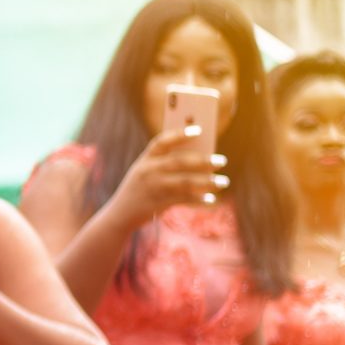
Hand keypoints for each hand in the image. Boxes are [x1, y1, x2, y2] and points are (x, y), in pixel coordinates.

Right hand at [109, 127, 228, 228]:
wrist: (120, 214)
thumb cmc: (140, 188)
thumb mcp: (146, 172)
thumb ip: (166, 164)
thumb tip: (200, 158)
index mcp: (144, 160)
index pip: (161, 141)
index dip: (179, 134)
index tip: (199, 129)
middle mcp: (148, 171)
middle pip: (179, 162)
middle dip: (203, 161)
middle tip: (222, 161)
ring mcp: (153, 188)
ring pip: (185, 182)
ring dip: (207, 182)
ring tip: (223, 181)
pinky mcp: (158, 204)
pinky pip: (184, 200)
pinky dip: (199, 200)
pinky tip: (211, 199)